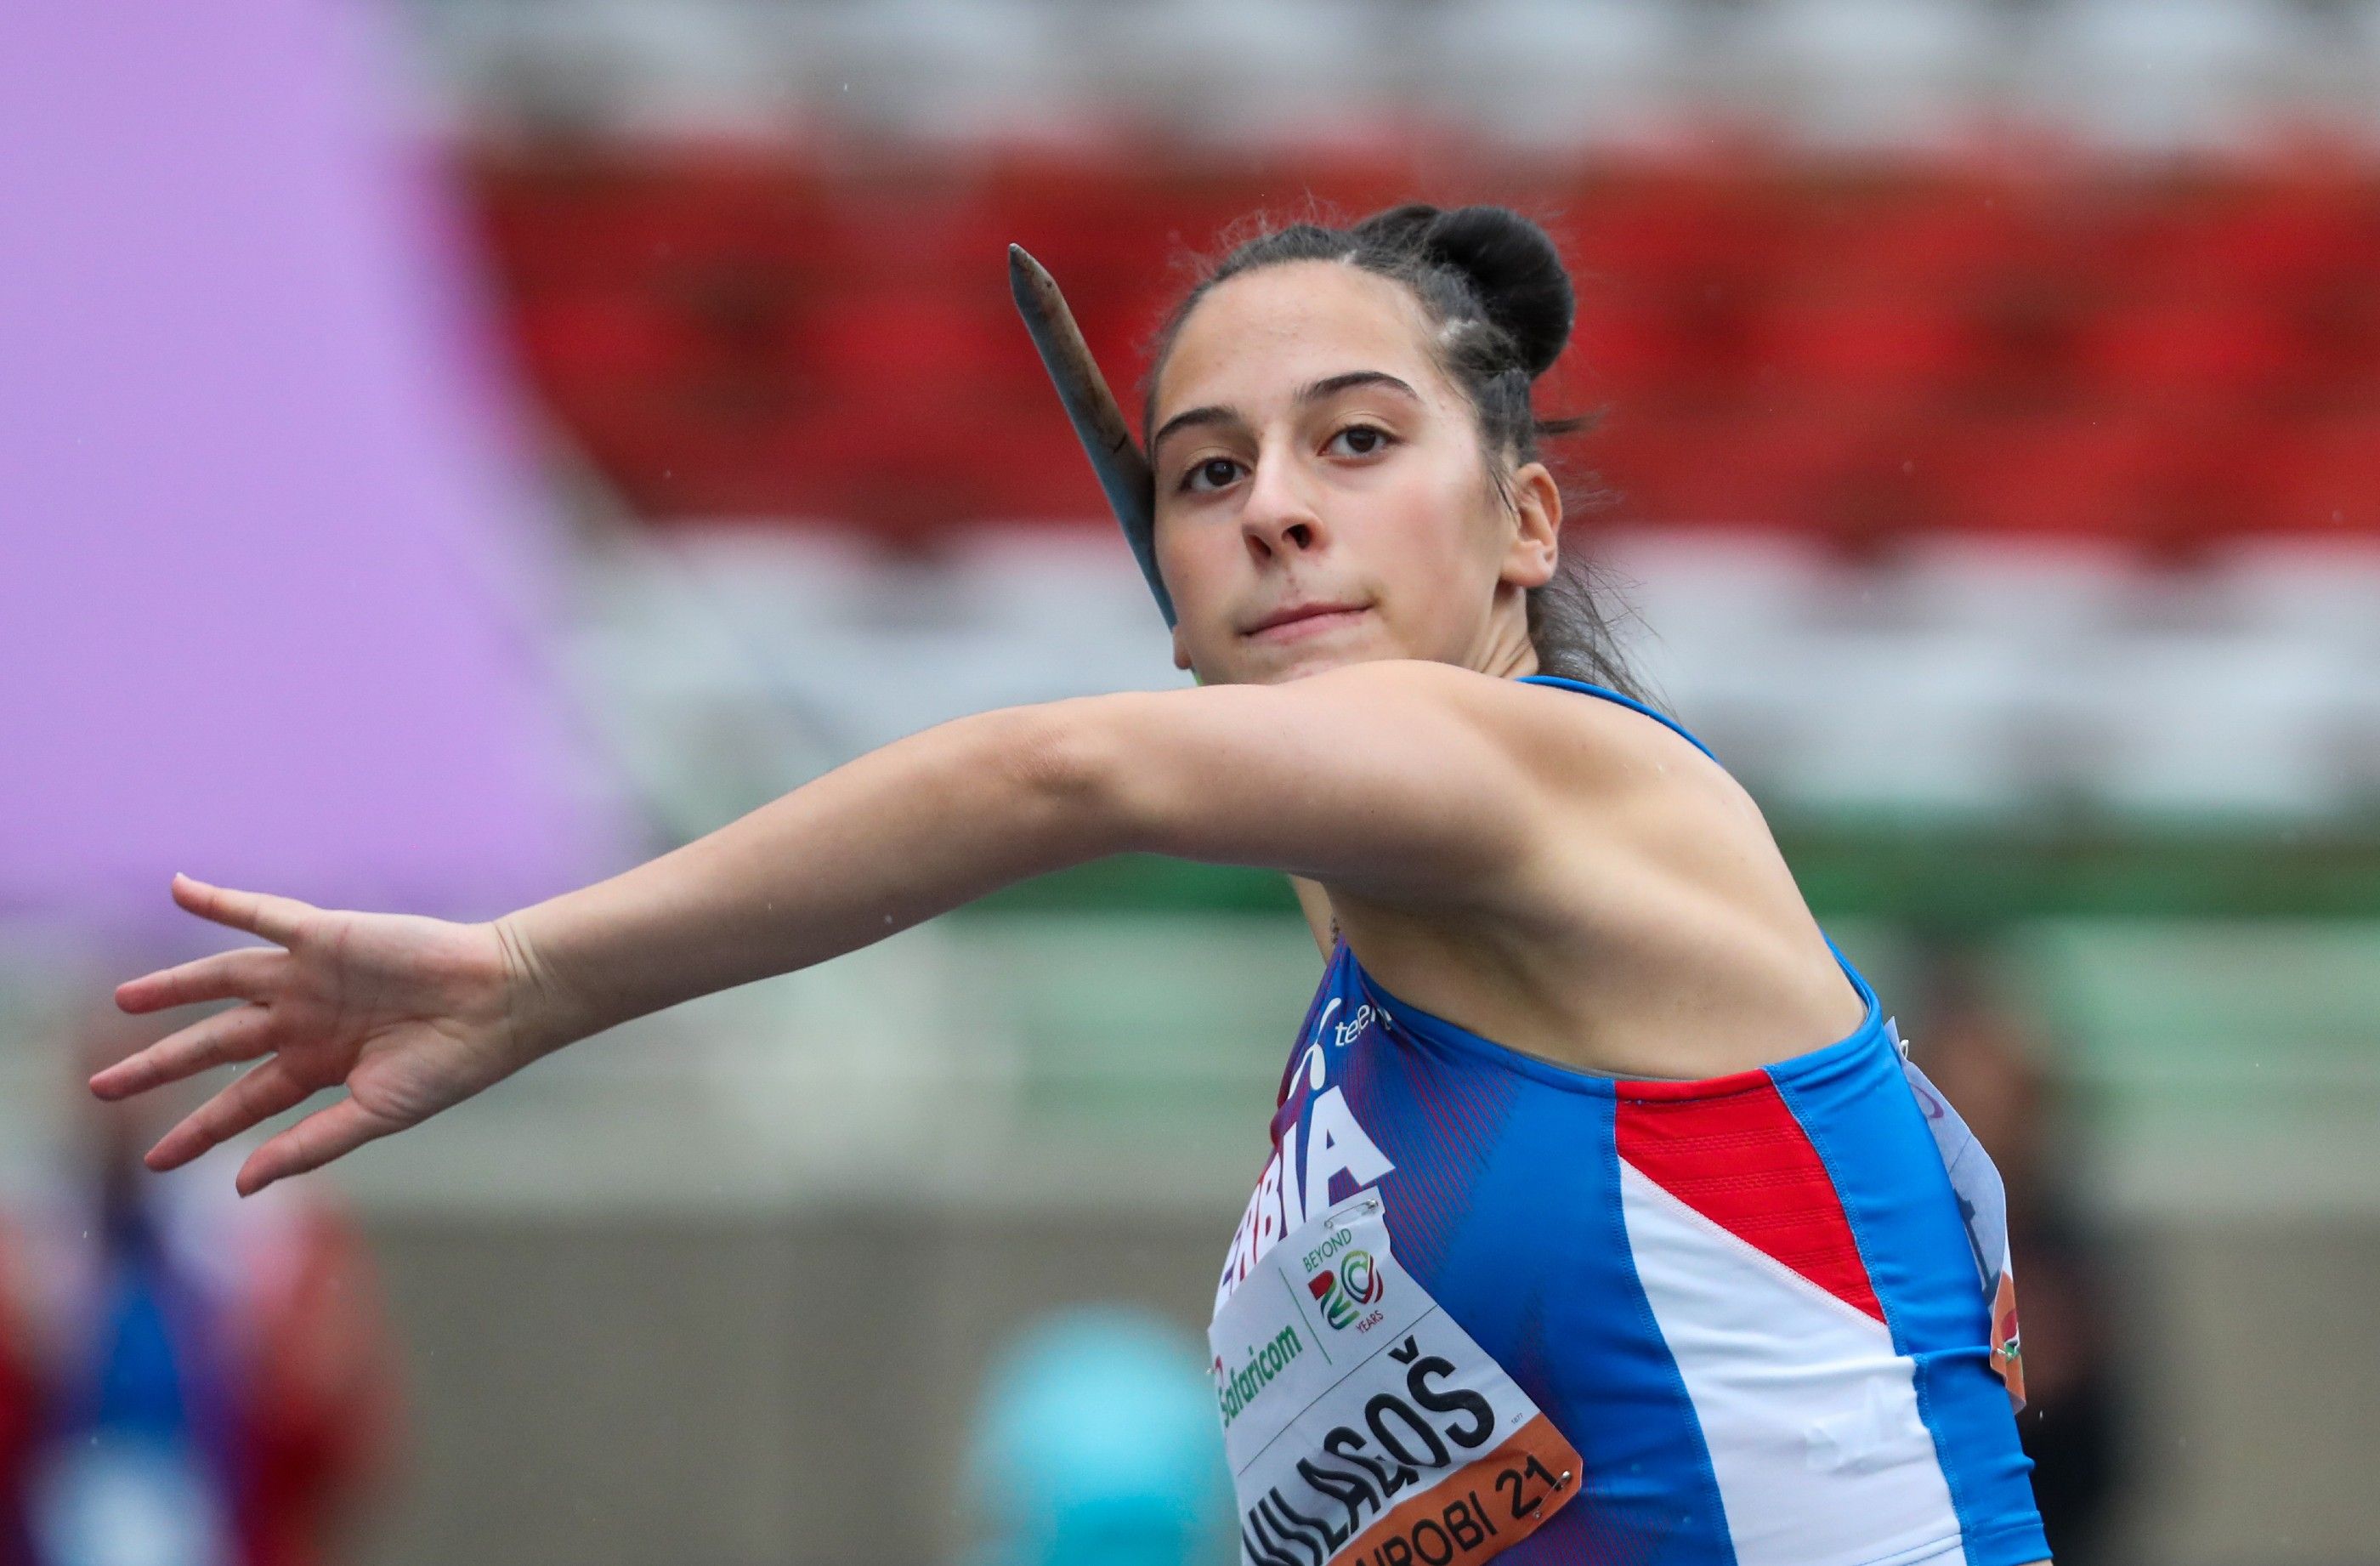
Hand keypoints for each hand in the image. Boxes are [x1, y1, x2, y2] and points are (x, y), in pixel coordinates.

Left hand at [92, 874, 550, 1195]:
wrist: (501, 999)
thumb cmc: (453, 1064)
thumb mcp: (376, 1115)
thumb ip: (308, 1146)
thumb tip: (239, 1187)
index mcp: (319, 1068)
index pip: (240, 1104)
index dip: (196, 1132)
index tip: (154, 1161)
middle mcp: (305, 1021)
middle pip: (214, 1045)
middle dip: (158, 1066)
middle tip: (100, 1085)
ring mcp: (310, 977)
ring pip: (222, 981)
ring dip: (172, 988)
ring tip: (124, 1000)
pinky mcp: (322, 935)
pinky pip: (259, 914)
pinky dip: (218, 901)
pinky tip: (179, 888)